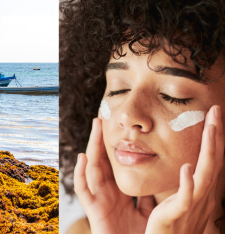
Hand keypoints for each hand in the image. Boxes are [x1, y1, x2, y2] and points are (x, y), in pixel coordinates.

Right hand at [74, 118, 155, 233]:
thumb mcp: (145, 211)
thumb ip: (146, 195)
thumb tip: (156, 181)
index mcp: (117, 191)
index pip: (112, 162)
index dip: (112, 145)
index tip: (115, 127)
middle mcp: (106, 191)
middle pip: (101, 160)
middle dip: (100, 139)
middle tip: (101, 118)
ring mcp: (98, 199)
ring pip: (92, 168)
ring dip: (92, 147)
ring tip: (95, 127)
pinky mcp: (93, 210)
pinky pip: (83, 190)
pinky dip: (80, 174)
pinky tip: (82, 158)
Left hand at [145, 105, 223, 233]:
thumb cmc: (174, 227)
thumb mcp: (183, 202)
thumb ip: (187, 185)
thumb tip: (188, 167)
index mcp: (200, 191)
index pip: (210, 160)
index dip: (214, 139)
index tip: (213, 116)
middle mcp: (201, 196)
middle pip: (212, 162)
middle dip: (215, 136)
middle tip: (216, 111)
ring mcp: (191, 206)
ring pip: (204, 175)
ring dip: (208, 151)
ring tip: (210, 128)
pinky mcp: (176, 216)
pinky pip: (185, 199)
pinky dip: (187, 183)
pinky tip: (187, 167)